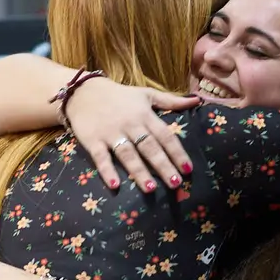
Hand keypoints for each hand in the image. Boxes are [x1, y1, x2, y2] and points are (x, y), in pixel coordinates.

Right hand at [66, 78, 200, 192]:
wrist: (83, 91)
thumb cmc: (119, 96)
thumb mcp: (146, 94)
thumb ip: (171, 100)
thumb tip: (197, 100)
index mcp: (145, 115)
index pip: (165, 135)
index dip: (177, 152)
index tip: (188, 169)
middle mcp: (130, 124)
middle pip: (149, 147)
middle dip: (163, 165)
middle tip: (175, 183)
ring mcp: (111, 133)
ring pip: (128, 154)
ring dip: (139, 171)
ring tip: (150, 189)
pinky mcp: (93, 140)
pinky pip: (101, 157)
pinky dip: (107, 171)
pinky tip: (115, 186)